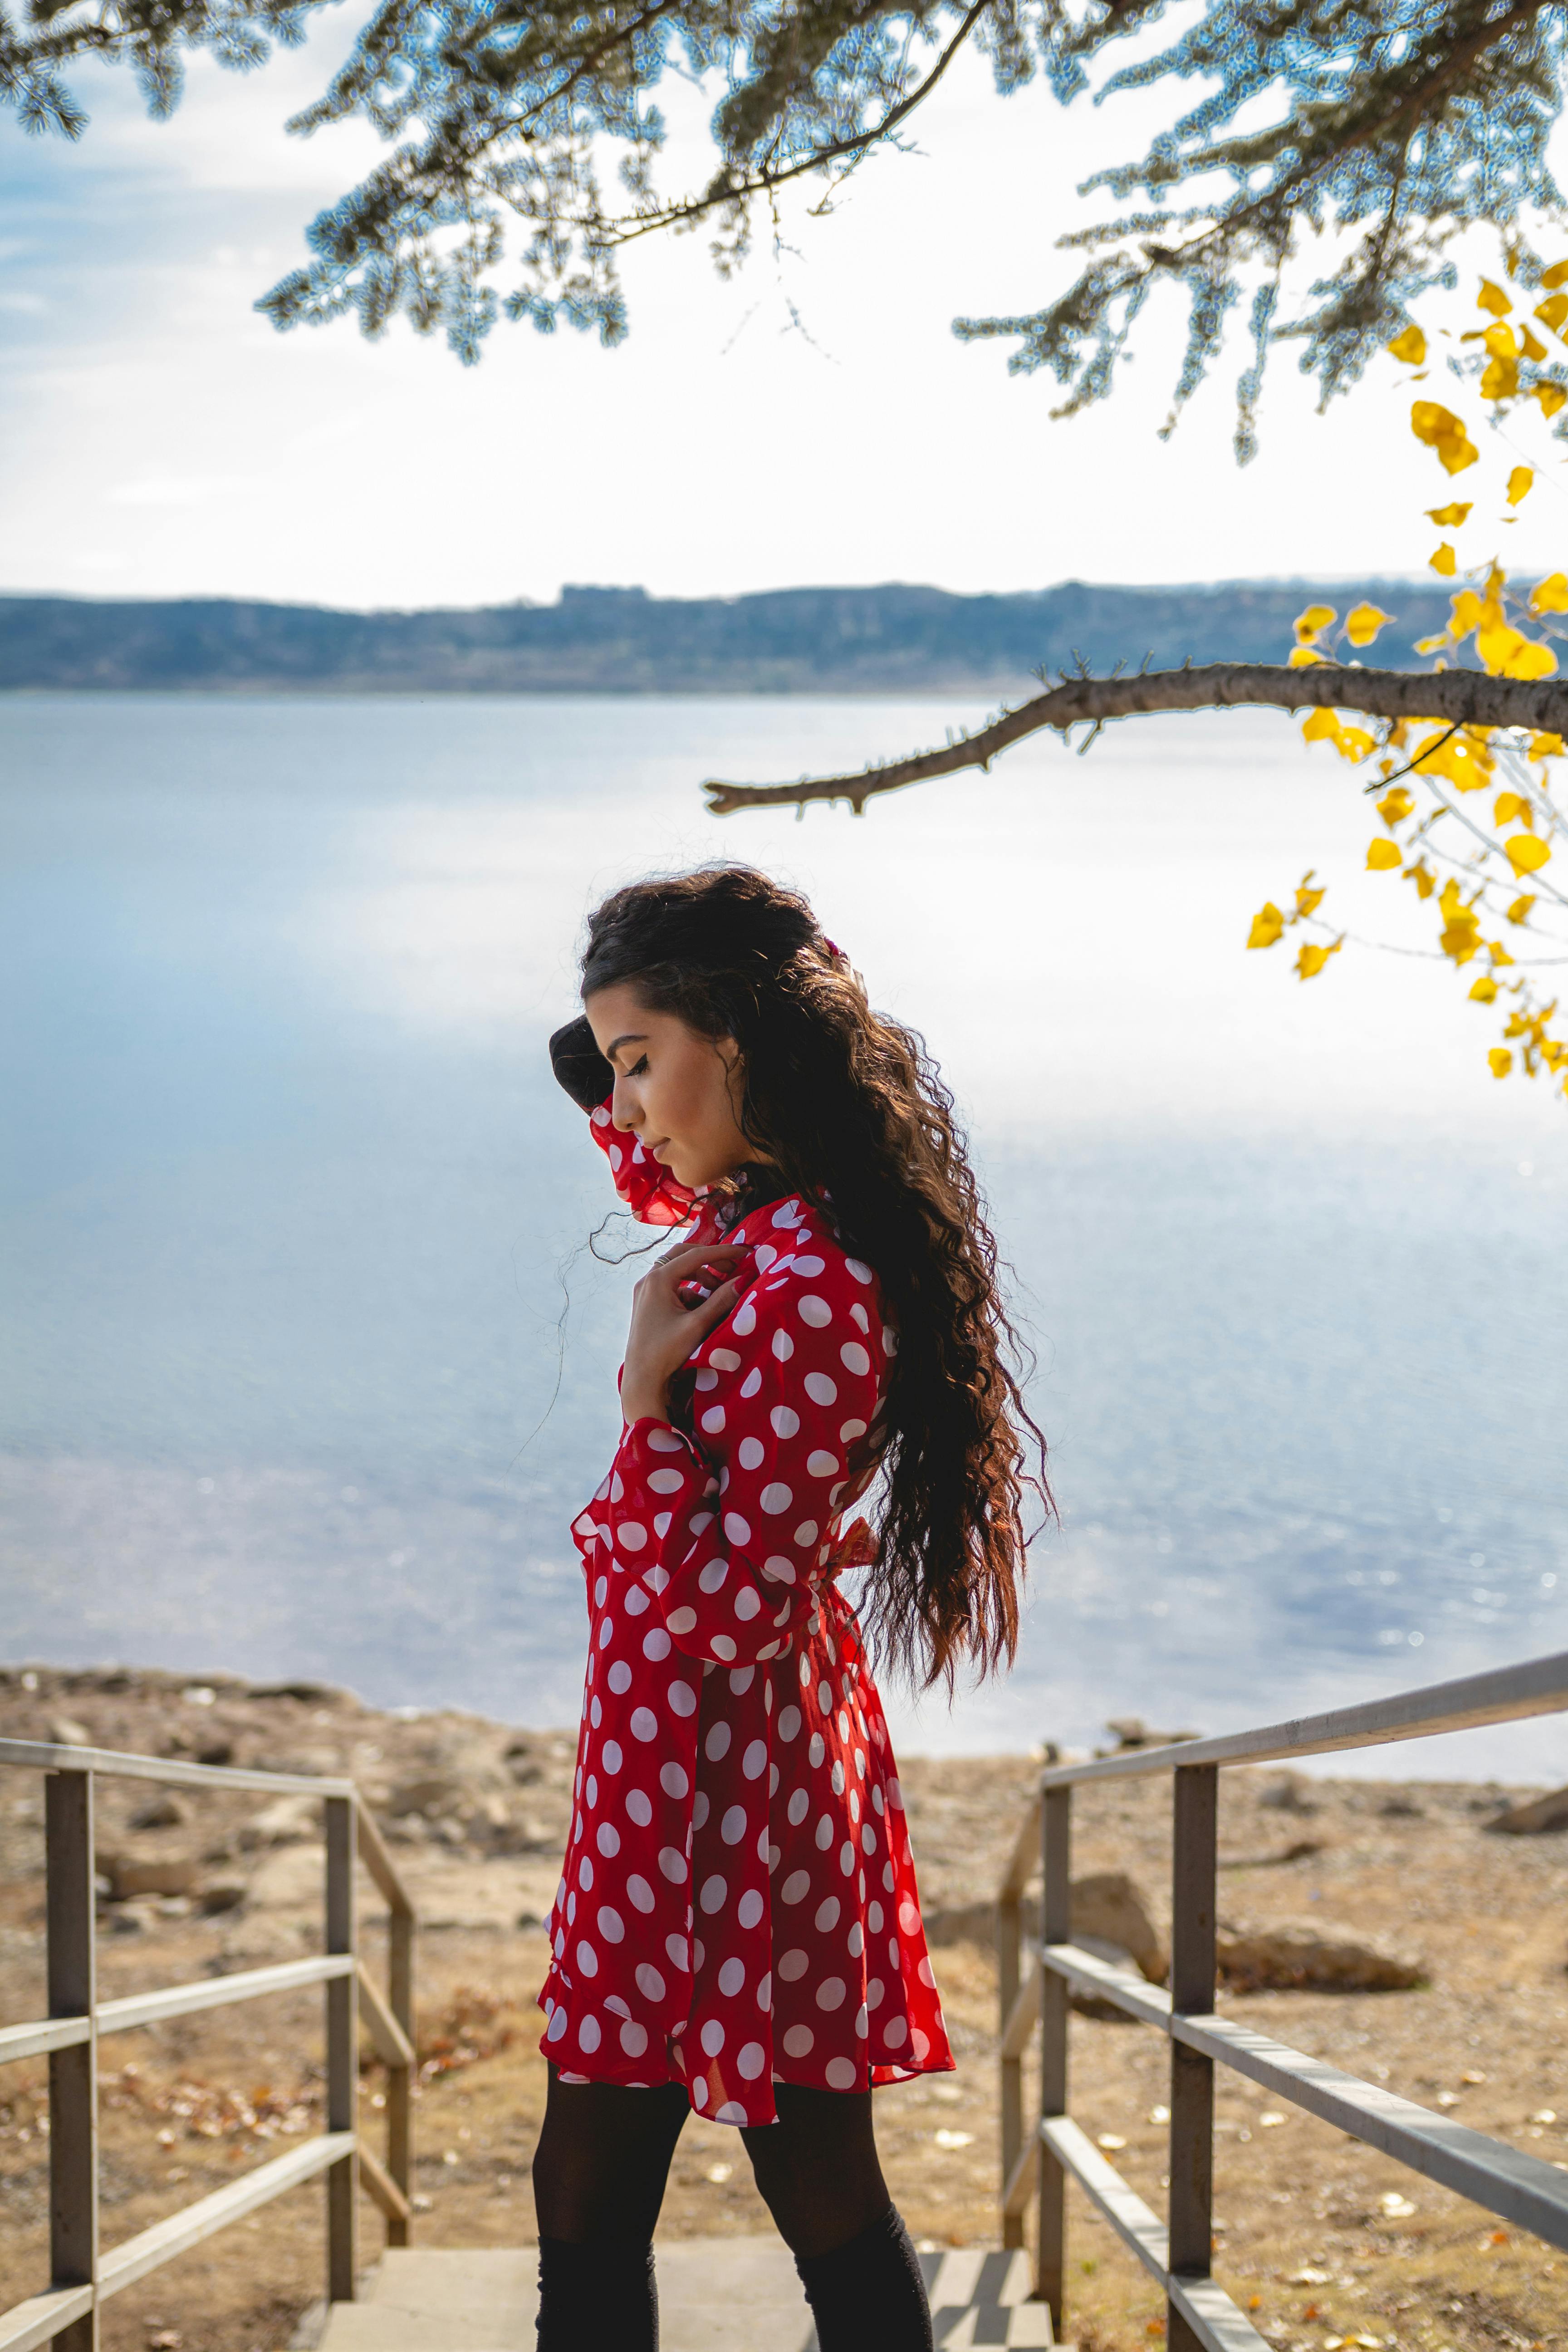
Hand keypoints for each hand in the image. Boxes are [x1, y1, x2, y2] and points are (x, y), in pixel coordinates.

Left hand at [620, 1243, 747, 1425]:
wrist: (642, 1380)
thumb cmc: (666, 1352)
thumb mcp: (698, 1325)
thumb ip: (722, 1300)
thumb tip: (745, 1278)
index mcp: (657, 1280)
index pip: (696, 1255)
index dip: (723, 1252)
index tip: (745, 1252)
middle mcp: (648, 1281)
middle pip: (683, 1256)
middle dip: (710, 1259)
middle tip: (732, 1266)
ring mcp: (645, 1292)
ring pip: (678, 1271)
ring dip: (701, 1276)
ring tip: (719, 1290)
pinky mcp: (647, 1304)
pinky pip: (672, 1288)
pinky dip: (691, 1291)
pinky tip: (703, 1309)